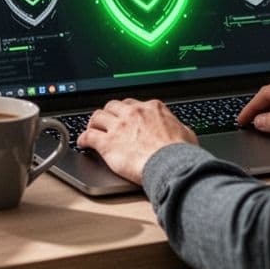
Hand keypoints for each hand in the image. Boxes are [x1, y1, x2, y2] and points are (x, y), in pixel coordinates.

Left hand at [77, 99, 198, 184]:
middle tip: (106, 122)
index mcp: (152, 108)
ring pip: (97, 117)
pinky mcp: (107, 142)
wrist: (171, 164)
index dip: (127, 111)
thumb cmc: (180, 153)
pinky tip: (82, 143)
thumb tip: (181, 130)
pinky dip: (83, 139)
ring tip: (92, 129)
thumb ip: (178, 127)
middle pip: (113, 106)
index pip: (133, 104)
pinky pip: (88, 136)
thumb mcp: (186, 133)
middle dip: (109, 113)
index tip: (125, 117)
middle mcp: (133, 113)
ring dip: (94, 123)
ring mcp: (119, 126)